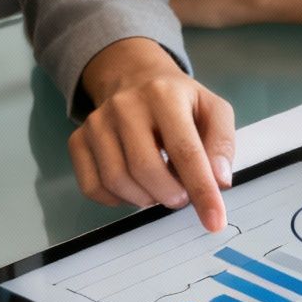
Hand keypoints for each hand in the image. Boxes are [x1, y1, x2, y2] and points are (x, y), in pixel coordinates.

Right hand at [72, 38, 235, 231]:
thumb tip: (218, 181)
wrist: (135, 79)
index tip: (215, 221)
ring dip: (145, 198)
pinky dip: (117, 200)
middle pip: (145, 168)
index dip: (202, 190)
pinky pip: (93, 187)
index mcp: (164, 94)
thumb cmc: (180, 102)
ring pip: (117, 181)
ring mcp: (96, 123)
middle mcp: (124, 106)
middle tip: (182, 197)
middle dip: (170, 195)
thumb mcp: (213, 111)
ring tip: (161, 189)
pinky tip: (135, 187)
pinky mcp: (78, 140)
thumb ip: (222, 144)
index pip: (184, 150)